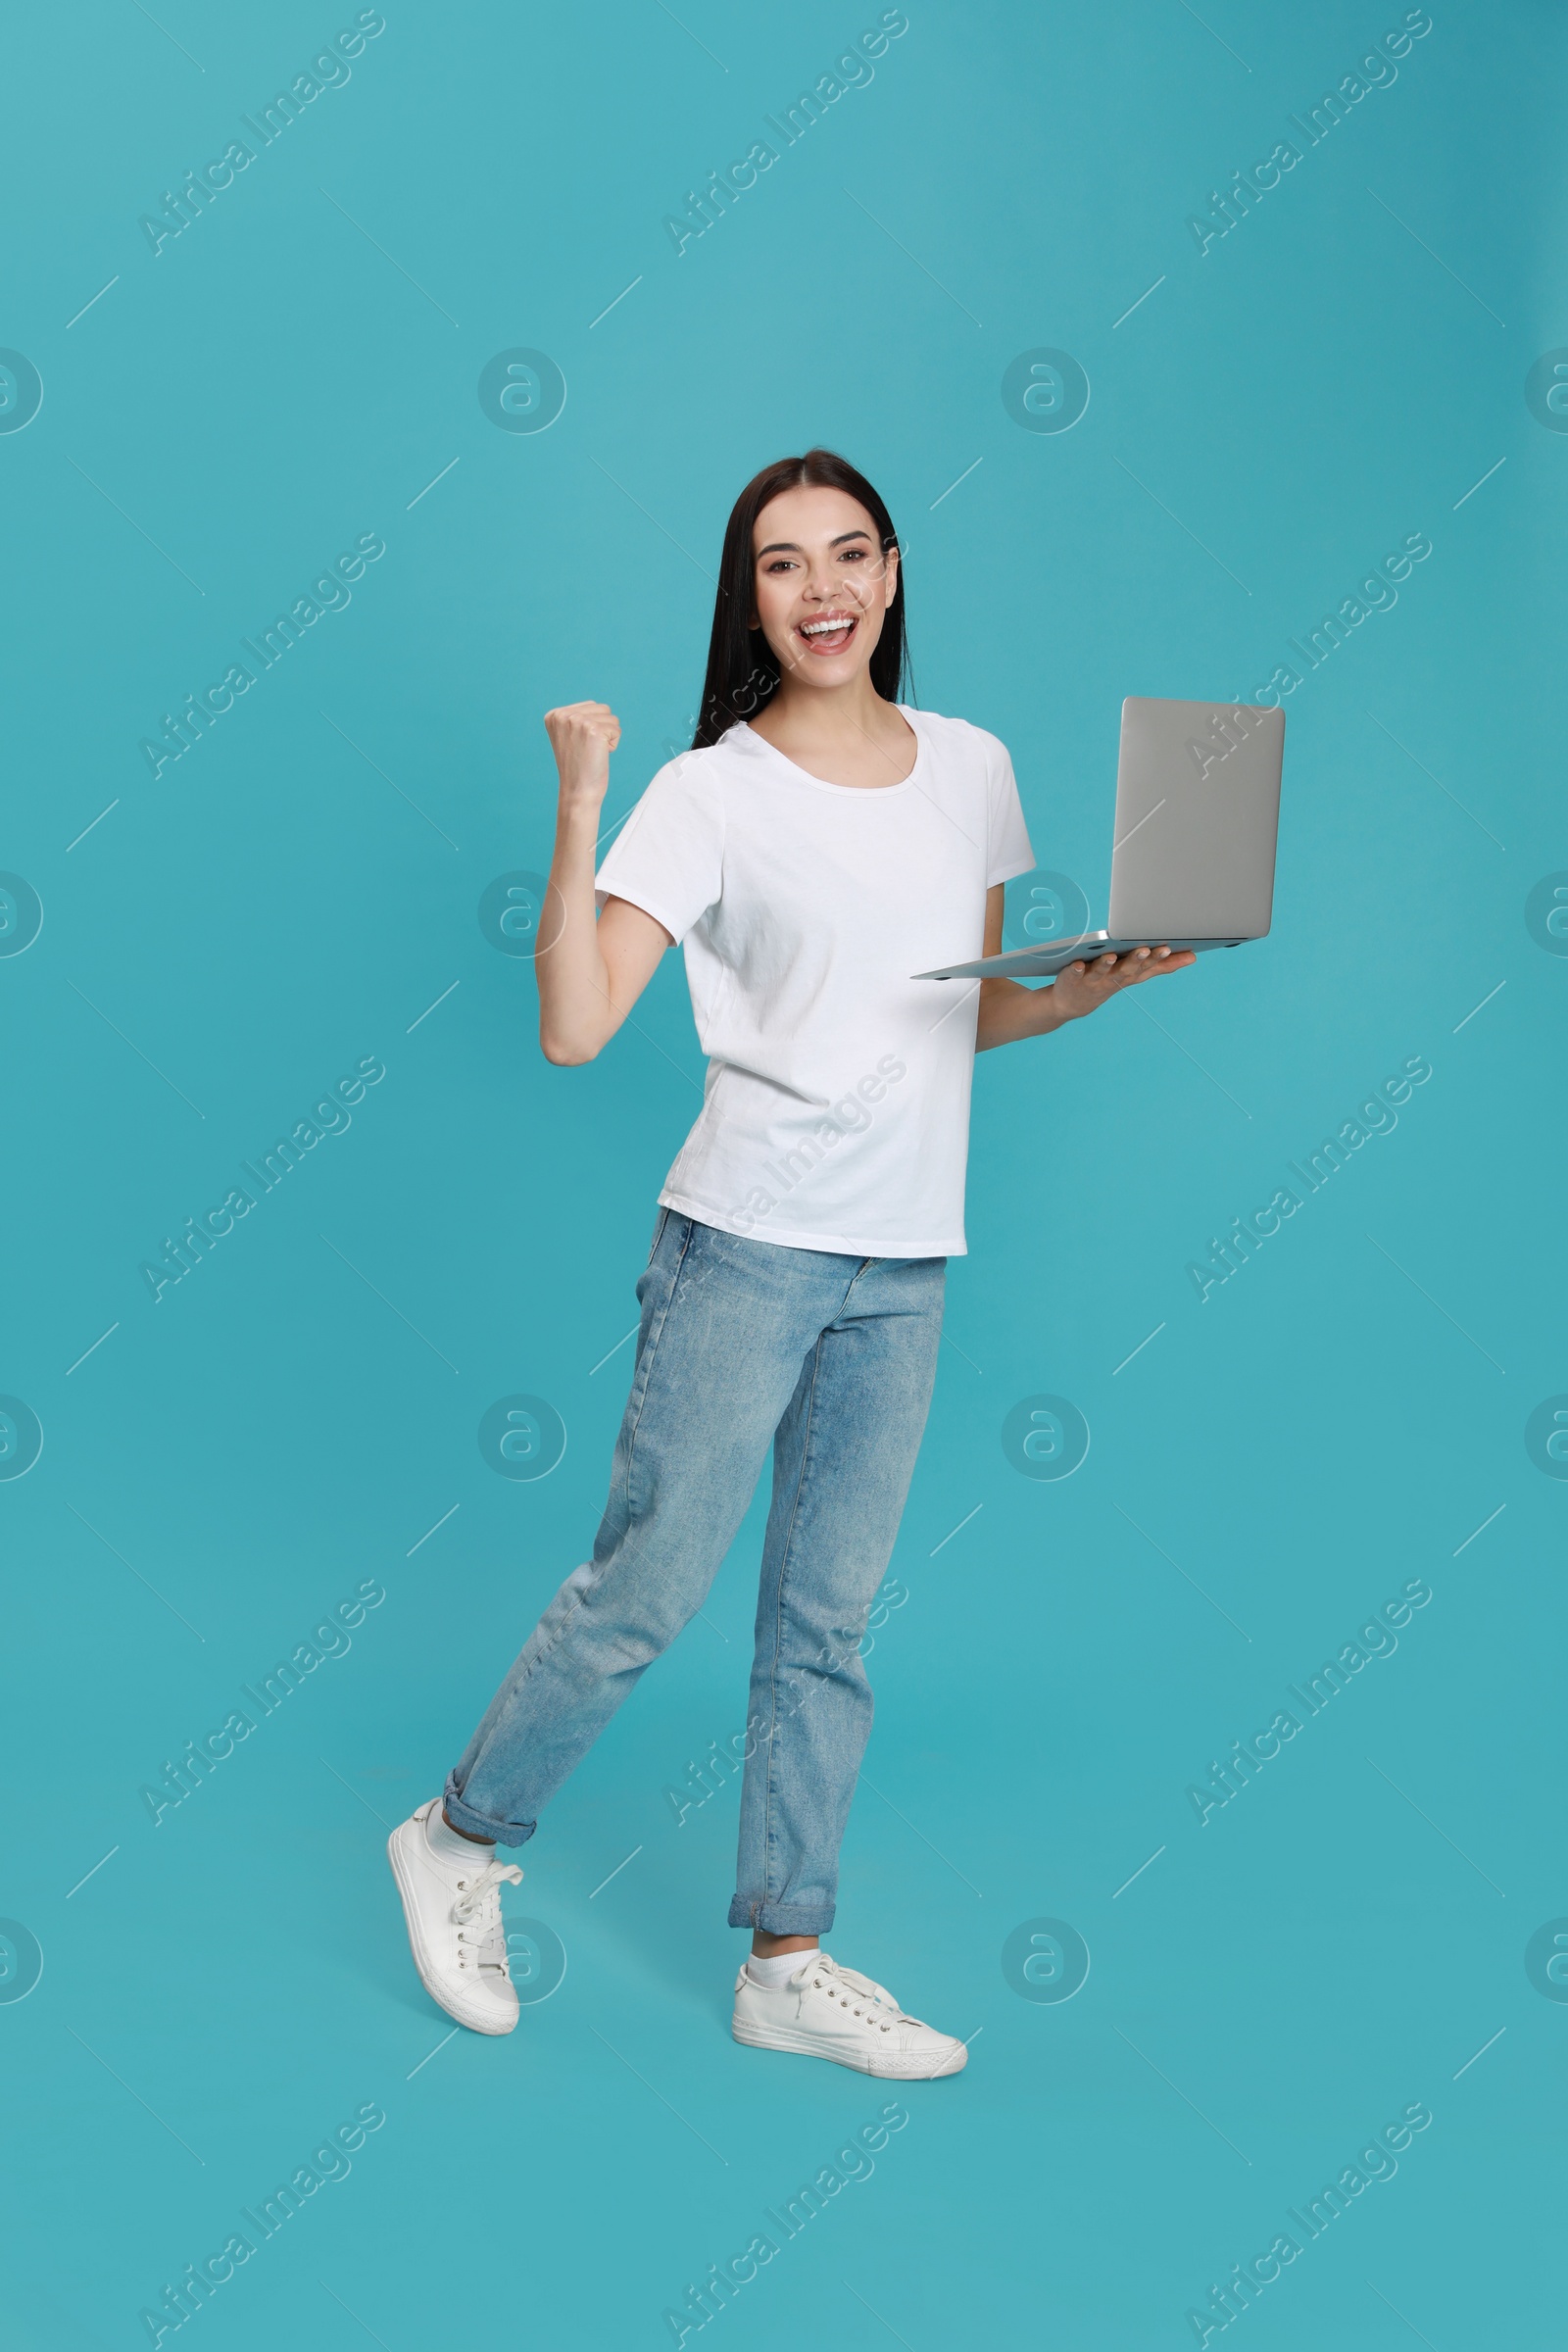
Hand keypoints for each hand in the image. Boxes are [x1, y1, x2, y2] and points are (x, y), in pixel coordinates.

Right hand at [544, 700, 620, 809]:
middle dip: (602, 730)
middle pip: (602, 709)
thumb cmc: (578, 766)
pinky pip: (616, 730)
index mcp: (554, 715)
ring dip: (608, 737)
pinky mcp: (593, 729)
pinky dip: (613, 744)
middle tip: (587, 750)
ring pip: (611, 718)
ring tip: (593, 752)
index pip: (590, 706)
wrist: (578, 790)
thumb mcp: (570, 736)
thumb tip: (599, 707)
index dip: (592, 727)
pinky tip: (599, 755)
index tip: (579, 745)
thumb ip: (578, 717)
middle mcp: (563, 715)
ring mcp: (577, 721)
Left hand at [1050, 944, 1195, 1020]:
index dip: (1156, 958)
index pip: (1146, 967)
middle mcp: (1113, 978)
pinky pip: (1074, 974)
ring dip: (1106, 964)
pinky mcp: (1073, 978)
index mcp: (1129, 974)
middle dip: (1136, 960)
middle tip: (1145, 949)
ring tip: (1110, 955)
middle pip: (1126, 969)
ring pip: (1101, 972)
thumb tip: (1192, 957)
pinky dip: (1076, 970)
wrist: (1072, 1003)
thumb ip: (1162, 965)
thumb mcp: (1137, 974)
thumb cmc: (1110, 981)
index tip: (1168, 947)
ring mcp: (1093, 980)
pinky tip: (1078, 964)